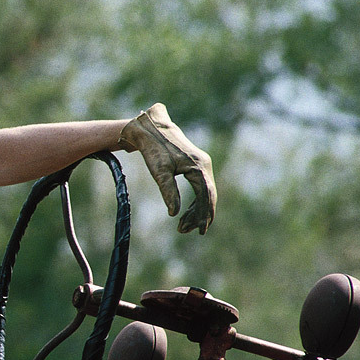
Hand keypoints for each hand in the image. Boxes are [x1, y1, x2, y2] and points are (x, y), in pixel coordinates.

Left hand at [118, 103, 215, 233]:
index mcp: (198, 167)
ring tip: (182, 226)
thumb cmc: (153, 149)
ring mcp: (201, 164)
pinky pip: (200, 186)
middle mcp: (204, 165)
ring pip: (205, 192)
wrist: (150, 128)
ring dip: (195, 210)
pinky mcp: (195, 164)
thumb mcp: (159, 171)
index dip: (203, 214)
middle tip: (185, 231)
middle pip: (208, 196)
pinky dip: (194, 200)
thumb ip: (168, 191)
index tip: (200, 230)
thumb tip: (174, 213)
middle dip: (198, 216)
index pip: (206, 196)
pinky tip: (185, 212)